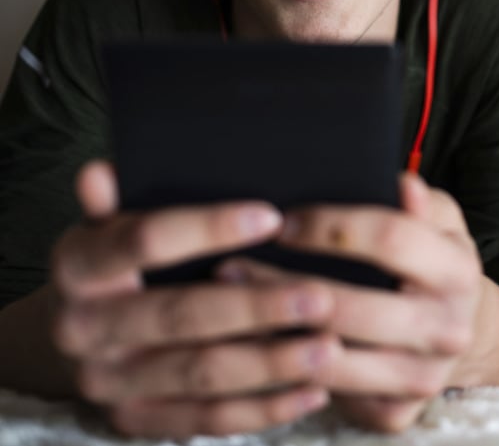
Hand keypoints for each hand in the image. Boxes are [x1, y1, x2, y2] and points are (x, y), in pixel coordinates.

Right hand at [50, 160, 337, 437]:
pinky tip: (312, 390)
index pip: (144, 240)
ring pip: (201, 373)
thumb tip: (101, 172)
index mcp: (76, 266)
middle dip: (256, 307)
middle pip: (180, 316)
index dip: (208, 228)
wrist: (76, 330)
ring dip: (271, 363)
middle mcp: (83, 328)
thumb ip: (119, 200)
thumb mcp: (111, 223)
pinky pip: (207, 419)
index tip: (272, 217)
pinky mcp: (137, 419)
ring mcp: (109, 381)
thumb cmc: (116, 261)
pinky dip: (264, 409)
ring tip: (328, 346)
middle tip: (320, 297)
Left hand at [221, 173, 485, 432]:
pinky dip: (285, 375)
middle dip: (282, 285)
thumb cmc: (434, 263)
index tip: (284, 222)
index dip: (331, 227)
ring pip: (333, 361)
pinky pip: (330, 395)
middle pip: (352, 308)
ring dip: (272, 333)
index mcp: (458, 271)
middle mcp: (448, 328)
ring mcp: (423, 376)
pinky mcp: (397, 412)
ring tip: (230, 304)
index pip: (391, 239)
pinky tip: (256, 347)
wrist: (460, 333)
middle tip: (231, 266)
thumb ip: (419, 202)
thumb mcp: (439, 222)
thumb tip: (402, 184)